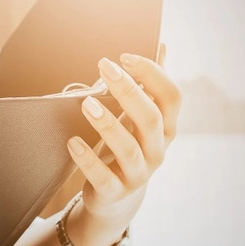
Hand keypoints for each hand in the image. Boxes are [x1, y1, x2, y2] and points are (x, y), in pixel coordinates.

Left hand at [65, 44, 179, 245]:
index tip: (125, 57)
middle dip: (128, 91)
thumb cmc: (128, 147)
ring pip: (128, 149)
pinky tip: (72, 141)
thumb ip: (150, 85)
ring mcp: (138, 174)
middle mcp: (157, 151)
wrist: (116, 199)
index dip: (153, 74)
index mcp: (167, 129)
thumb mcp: (140, 118)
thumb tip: (162, 45)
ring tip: (86, 103)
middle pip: (151, 119)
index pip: (172, 97)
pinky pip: (103, 176)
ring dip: (107, 124)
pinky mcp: (115, 192)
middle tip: (104, 68)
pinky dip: (88, 159)